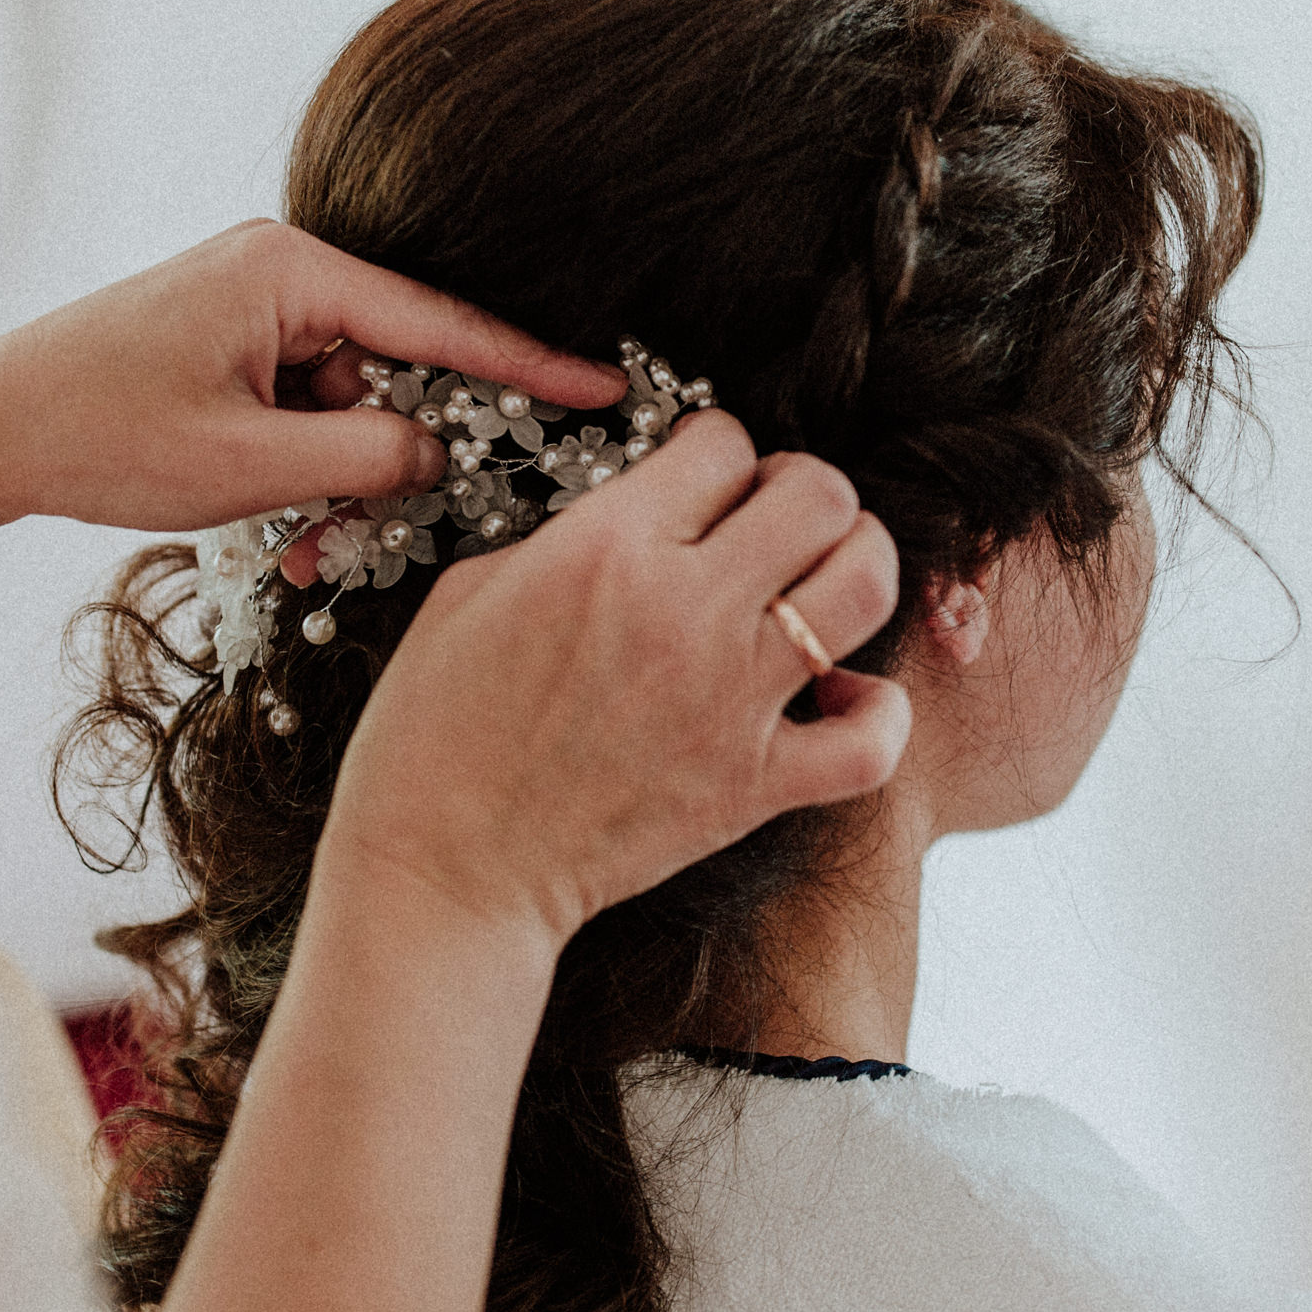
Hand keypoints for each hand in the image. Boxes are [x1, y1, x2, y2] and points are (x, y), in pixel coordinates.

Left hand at [0, 220, 623, 531]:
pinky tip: (289, 526)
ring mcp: (255, 307)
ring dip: (347, 479)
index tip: (605, 389)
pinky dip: (308, 469)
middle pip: (401, 366)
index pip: (443, 323)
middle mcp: (280, 271)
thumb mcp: (249, 466)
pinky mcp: (233, 345)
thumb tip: (442, 454)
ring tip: (310, 545)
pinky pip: (307, 408)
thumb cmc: (93, 434)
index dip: (531, 367)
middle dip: (402, 454)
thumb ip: (367, 457)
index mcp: (289, 270)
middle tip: (400, 525)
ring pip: (354, 401)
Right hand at [324, 410, 910, 946]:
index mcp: (606, 548)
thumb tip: (637, 515)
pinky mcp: (754, 786)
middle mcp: (685, 610)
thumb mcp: (472, 589)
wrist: (443, 868)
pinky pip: (873, 738)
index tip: (701, 479)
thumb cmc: (433, 732)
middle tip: (771, 522)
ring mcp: (731, 700)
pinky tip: (842, 700)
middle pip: (821, 494)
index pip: (724, 443)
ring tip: (818, 589)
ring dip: (856, 570)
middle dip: (804, 492)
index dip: (717, 451)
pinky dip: (877, 713)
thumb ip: (568, 533)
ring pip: (867, 585)